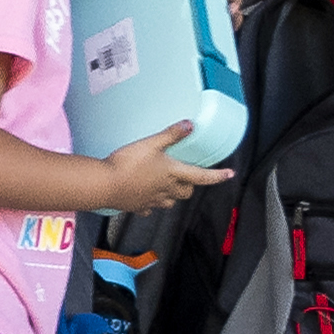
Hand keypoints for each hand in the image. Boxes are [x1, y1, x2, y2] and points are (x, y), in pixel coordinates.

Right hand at [99, 125, 233, 213]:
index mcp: (173, 174)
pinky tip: (145, 196)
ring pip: (170, 202)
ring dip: (173, 195)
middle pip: (187, 192)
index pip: (202, 176)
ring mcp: (152, 200)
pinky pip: (150, 208)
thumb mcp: (150, 144)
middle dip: (190, 185)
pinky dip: (151, 203)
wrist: (104, 185)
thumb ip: (170, 135)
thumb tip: (190, 125)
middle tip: (187, 177)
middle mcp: (166, 190)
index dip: (218, 176)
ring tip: (167, 186)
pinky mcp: (138, 207)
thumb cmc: (127, 164)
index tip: (229, 175)